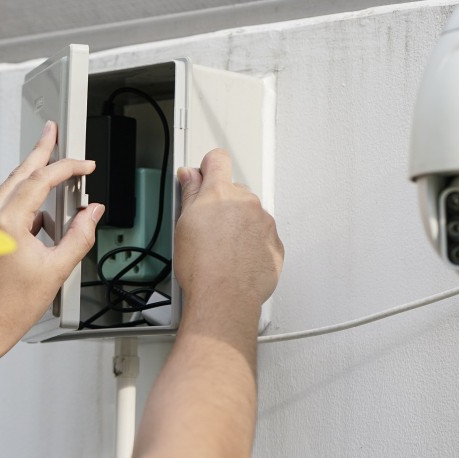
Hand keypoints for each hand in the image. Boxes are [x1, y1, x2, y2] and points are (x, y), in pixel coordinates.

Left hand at [0, 121, 103, 357]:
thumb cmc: (8, 307)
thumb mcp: (56, 270)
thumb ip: (79, 235)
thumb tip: (91, 212)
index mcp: (6, 224)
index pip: (39, 181)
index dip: (66, 168)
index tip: (84, 166)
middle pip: (18, 173)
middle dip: (40, 151)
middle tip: (53, 132)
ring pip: (10, 189)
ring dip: (33, 179)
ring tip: (55, 173)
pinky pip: (3, 207)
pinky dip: (24, 204)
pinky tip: (41, 218)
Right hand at [175, 149, 283, 310]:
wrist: (224, 297)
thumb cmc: (202, 267)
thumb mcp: (183, 224)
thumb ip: (189, 193)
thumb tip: (189, 176)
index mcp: (221, 193)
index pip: (218, 160)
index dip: (208, 167)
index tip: (203, 177)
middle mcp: (247, 203)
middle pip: (235, 191)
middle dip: (223, 205)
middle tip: (207, 229)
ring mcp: (264, 223)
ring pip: (250, 215)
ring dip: (238, 226)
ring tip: (222, 250)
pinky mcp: (275, 244)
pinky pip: (263, 236)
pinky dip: (252, 244)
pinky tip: (236, 260)